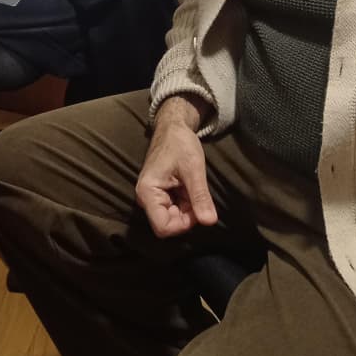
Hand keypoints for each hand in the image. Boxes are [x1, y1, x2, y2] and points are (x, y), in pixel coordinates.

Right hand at [135, 95, 217, 237]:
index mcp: (148, 193)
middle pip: (169, 224)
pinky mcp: (160, 196)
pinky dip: (186, 203)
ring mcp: (152, 198)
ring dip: (188, 208)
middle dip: (187, 215)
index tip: (197, 207)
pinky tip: (188, 187)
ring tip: (191, 186)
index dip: (184, 224)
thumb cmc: (180, 143)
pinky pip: (174, 210)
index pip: (163, 228)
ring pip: (173, 218)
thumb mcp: (193, 170)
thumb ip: (200, 197)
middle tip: (196, 193)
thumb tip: (210, 222)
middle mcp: (146, 199)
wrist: (173, 128)